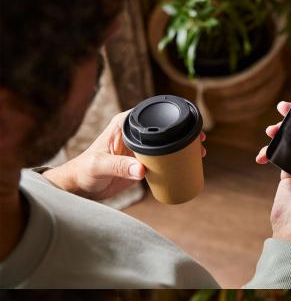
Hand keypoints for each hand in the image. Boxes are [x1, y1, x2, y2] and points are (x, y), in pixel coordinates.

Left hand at [44, 111, 206, 200]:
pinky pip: (162, 160)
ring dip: (182, 148)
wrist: (80, 187)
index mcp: (123, 125)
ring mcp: (138, 148)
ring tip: (201, 153)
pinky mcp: (140, 163)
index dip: (171, 117)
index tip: (188, 126)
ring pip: (165, 144)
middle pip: (163, 129)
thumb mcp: (101, 166)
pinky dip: (175, 162)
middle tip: (201, 142)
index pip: (151, 114)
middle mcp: (133, 134)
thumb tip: (142, 170)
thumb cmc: (85, 171)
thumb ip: (120, 167)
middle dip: (184, 134)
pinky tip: (187, 166)